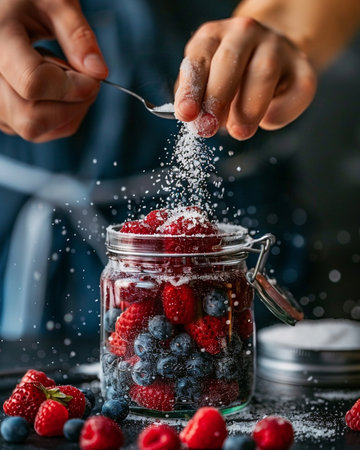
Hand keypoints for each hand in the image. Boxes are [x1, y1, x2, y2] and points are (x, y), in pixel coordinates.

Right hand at [0, 0, 107, 142]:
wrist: (6, 9)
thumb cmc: (28, 0)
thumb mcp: (56, 3)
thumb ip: (78, 35)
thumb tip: (99, 73)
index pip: (34, 84)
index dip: (74, 87)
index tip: (93, 76)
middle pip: (32, 118)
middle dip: (72, 105)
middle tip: (85, 80)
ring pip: (35, 130)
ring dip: (67, 113)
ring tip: (65, 80)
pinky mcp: (3, 115)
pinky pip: (37, 132)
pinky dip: (59, 119)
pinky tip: (58, 92)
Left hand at [174, 16, 316, 138]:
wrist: (271, 58)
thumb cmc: (229, 78)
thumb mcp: (205, 83)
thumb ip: (197, 99)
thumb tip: (194, 120)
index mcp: (213, 36)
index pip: (198, 59)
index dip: (191, 89)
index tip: (186, 114)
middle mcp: (244, 33)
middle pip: (230, 61)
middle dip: (217, 98)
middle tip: (209, 128)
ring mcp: (276, 46)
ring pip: (264, 72)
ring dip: (249, 107)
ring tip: (239, 131)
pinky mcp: (303, 67)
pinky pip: (297, 89)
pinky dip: (282, 110)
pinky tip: (267, 122)